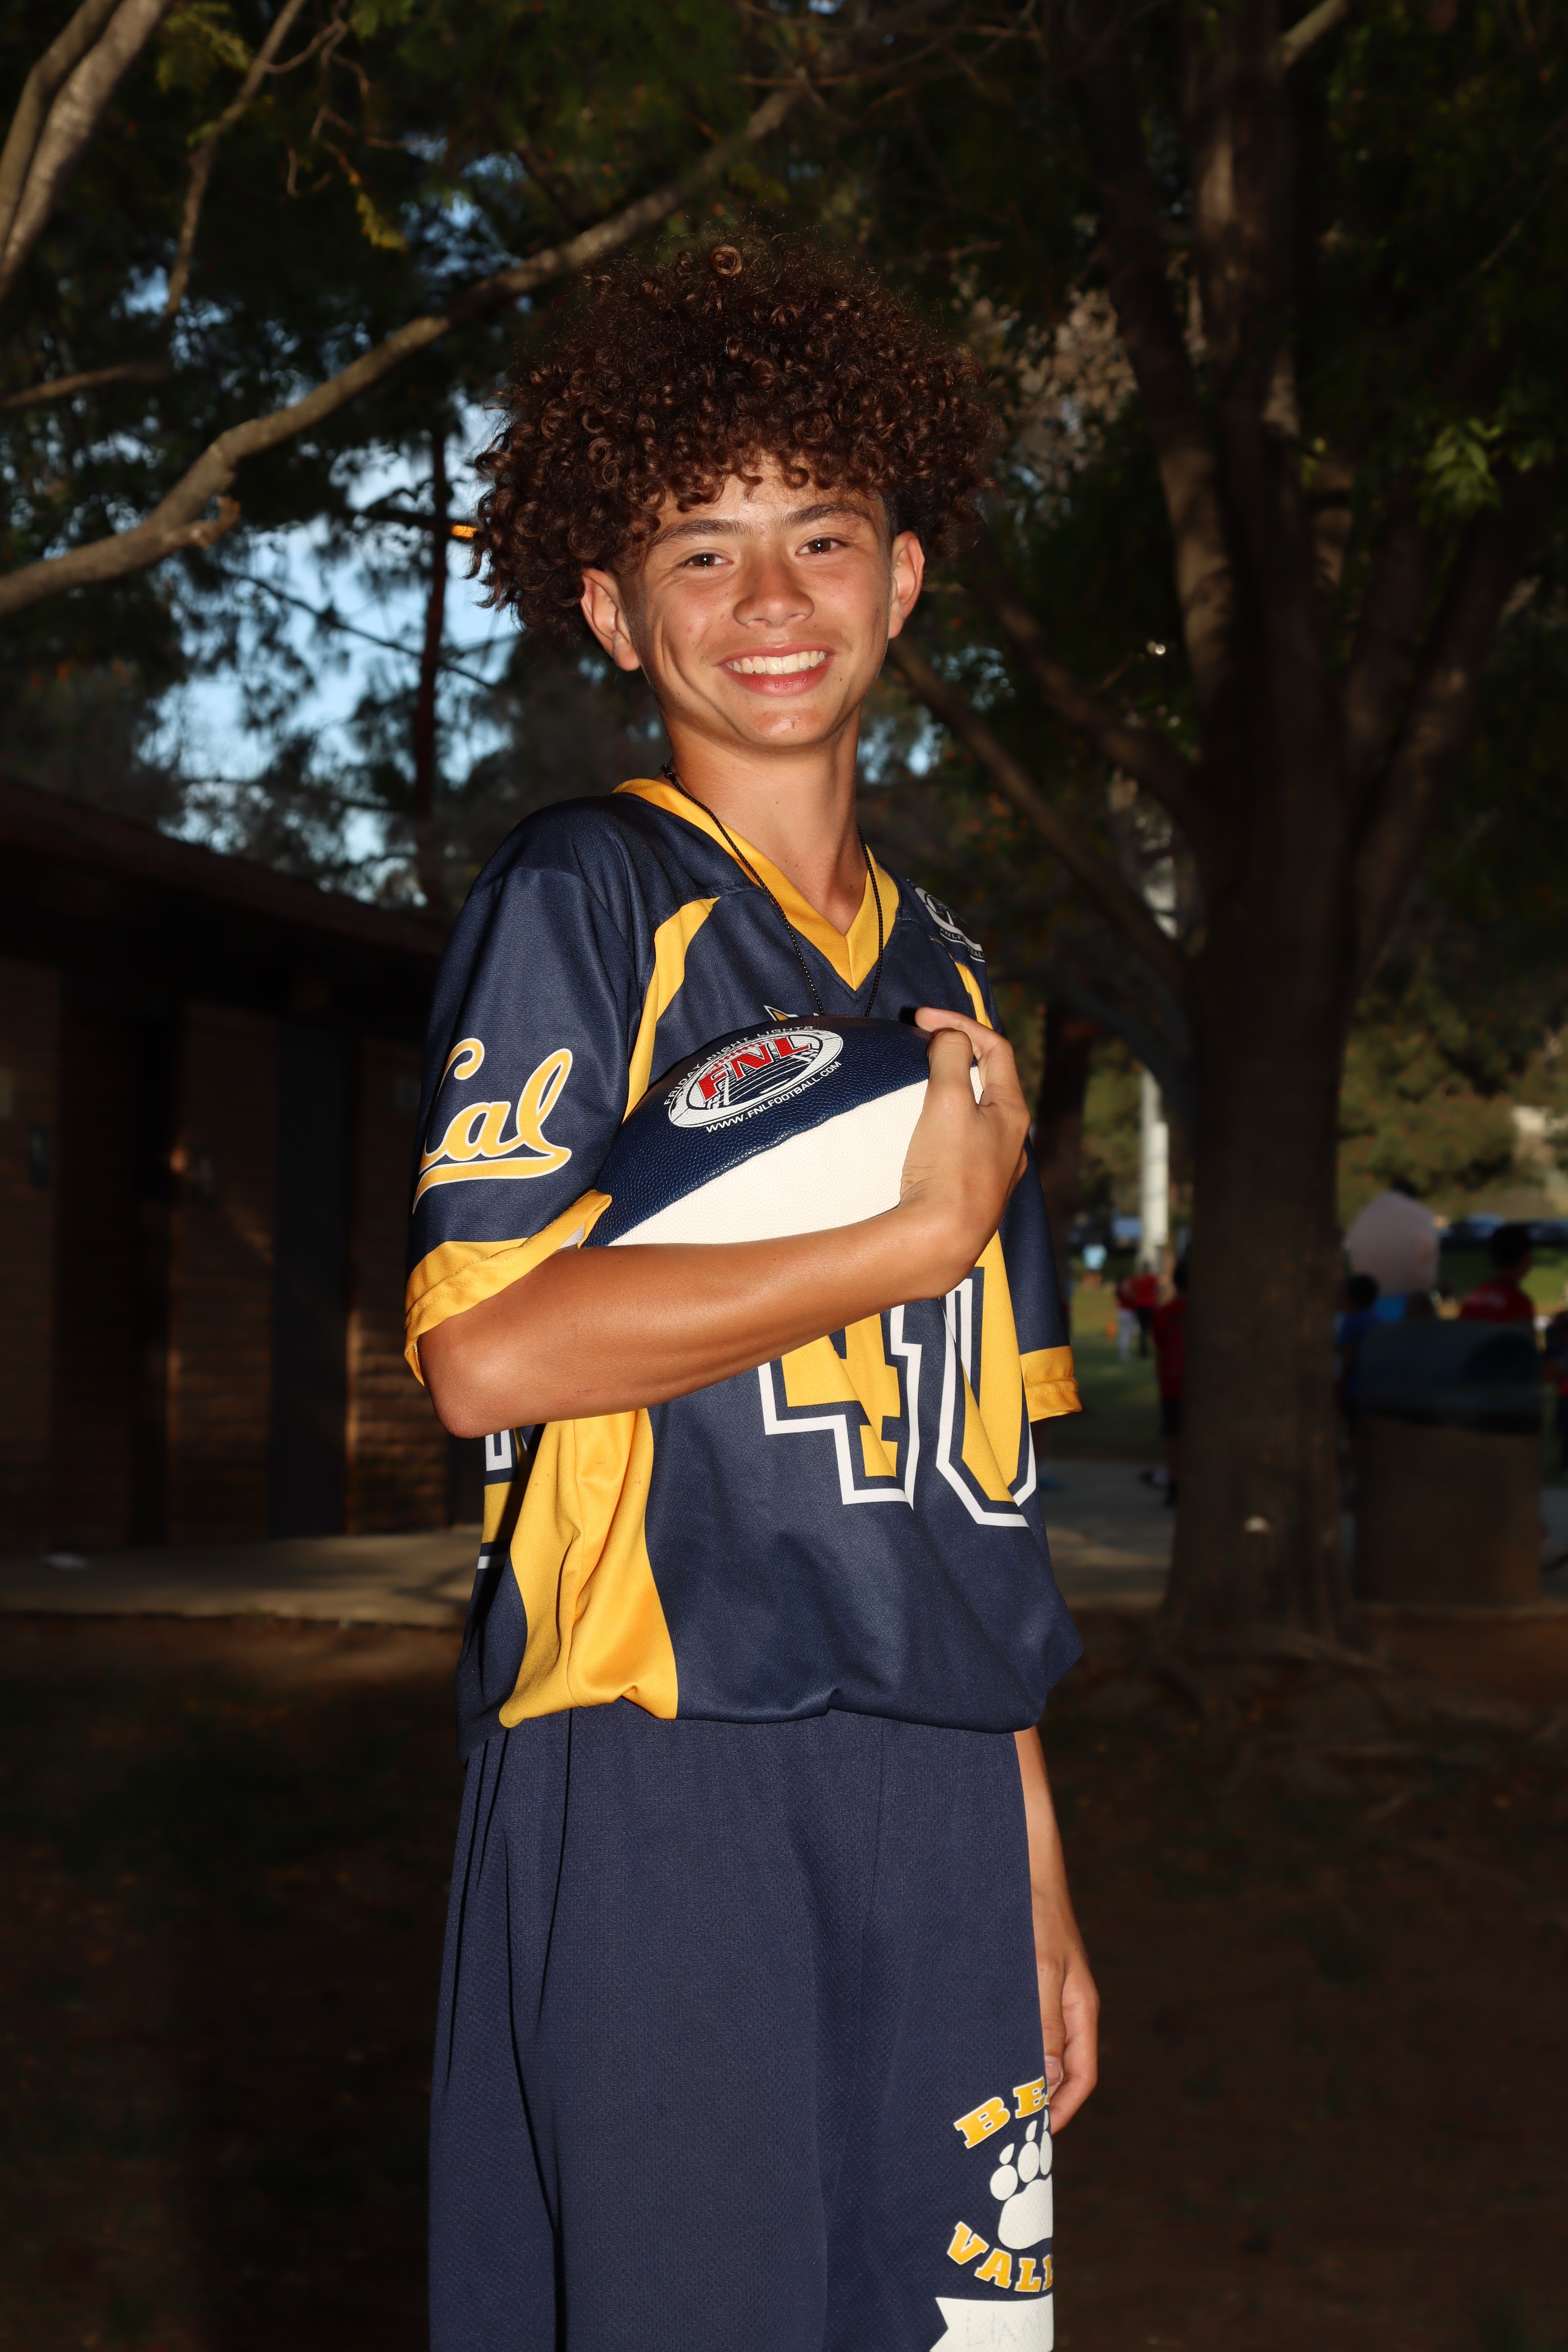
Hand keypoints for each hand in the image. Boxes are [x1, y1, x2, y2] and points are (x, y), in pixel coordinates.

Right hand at [896, 1007, 1029, 1293]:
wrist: (939, 1242)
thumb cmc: (948, 1169)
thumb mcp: (947, 1100)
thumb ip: (950, 1057)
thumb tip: (950, 1037)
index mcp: (1013, 1111)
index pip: (995, 1048)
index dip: (960, 1023)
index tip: (920, 1018)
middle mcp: (1012, 1139)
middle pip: (990, 1079)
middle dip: (957, 1052)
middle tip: (921, 1043)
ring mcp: (995, 1168)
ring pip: (977, 1112)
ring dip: (951, 1088)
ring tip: (919, 1081)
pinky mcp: (973, 1190)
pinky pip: (963, 1141)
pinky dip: (945, 1120)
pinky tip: (924, 1131)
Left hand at [1014, 1726, 1097, 2130]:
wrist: (1017, 1851)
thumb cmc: (1032, 1906)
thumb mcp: (1039, 1968)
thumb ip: (1044, 2024)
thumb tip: (1047, 2080)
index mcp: (1080, 2008)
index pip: (1082, 2077)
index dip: (1060, 2112)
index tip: (1032, 2141)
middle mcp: (1063, 2004)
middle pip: (1057, 2067)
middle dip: (1034, 2100)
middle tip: (999, 2131)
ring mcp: (1040, 1988)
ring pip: (1031, 2045)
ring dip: (1012, 2072)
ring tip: (977, 2100)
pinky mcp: (1017, 1973)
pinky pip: (1012, 2020)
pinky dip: (997, 2042)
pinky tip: (967, 2049)